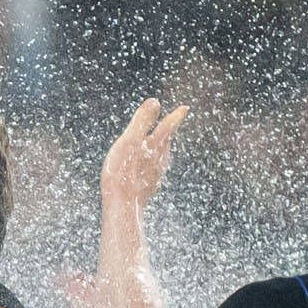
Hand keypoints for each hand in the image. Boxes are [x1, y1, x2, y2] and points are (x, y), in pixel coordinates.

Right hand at [100, 97, 184, 215]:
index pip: (168, 126)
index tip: (184, 109)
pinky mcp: (149, 188)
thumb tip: (155, 101)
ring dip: (158, 150)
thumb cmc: (123, 172)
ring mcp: (156, 175)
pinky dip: (150, 166)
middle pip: (165, 142)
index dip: (175, 117)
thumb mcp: (129, 141)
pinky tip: (144, 171)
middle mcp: (160, 159)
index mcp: (156, 145)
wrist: (124, 206)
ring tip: (156, 146)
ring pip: (161, 158)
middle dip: (165, 133)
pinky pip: (152, 172)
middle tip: (169, 125)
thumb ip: (142, 122)